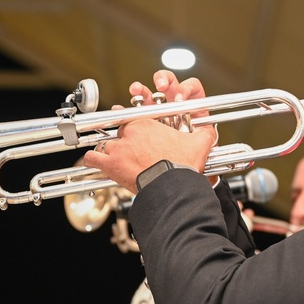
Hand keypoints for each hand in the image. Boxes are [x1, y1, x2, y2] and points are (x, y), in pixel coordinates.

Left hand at [83, 71, 215, 192]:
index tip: (134, 135)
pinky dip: (92, 160)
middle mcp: (130, 132)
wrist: (172, 184)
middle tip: (129, 151)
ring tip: (112, 158)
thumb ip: (205, 133)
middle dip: (123, 141)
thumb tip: (211, 131)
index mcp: (147, 123)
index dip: (133, 128)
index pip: (133, 119)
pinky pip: (92, 157)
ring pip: (105, 143)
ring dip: (107, 151)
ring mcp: (118, 147)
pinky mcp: (110, 163)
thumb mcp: (199, 144)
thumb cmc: (181, 165)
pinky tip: (93, 162)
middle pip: (119, 132)